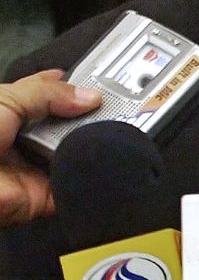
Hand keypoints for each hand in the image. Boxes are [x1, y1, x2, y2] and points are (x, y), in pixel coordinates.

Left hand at [0, 69, 99, 226]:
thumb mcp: (5, 99)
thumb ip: (48, 94)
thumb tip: (89, 95)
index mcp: (11, 113)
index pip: (48, 95)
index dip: (72, 88)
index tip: (98, 84)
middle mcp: (24, 139)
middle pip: (68, 124)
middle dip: (88, 117)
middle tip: (107, 110)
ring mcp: (35, 167)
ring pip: (77, 153)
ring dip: (90, 146)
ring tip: (102, 134)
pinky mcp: (46, 195)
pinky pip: (76, 185)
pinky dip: (88, 177)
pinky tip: (96, 162)